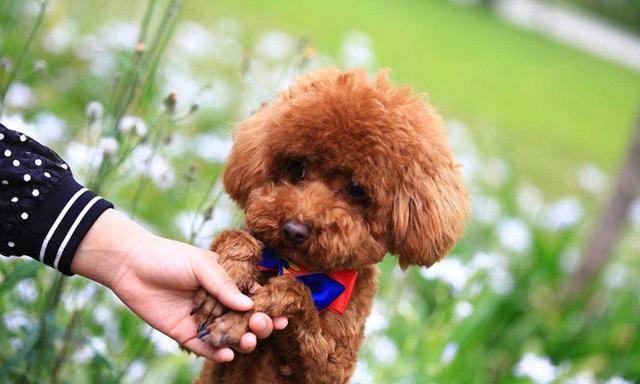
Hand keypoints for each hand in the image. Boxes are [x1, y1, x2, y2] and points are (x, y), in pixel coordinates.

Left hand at [71, 209, 287, 361]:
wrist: (131, 266)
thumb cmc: (169, 257)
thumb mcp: (201, 264)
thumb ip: (224, 285)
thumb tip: (249, 305)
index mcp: (227, 282)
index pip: (254, 297)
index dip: (269, 307)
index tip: (284, 315)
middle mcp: (218, 302)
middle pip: (245, 320)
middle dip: (259, 325)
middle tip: (261, 326)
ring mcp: (203, 319)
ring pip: (228, 336)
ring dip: (242, 341)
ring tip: (248, 342)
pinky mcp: (185, 333)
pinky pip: (205, 347)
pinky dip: (218, 352)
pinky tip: (228, 353)